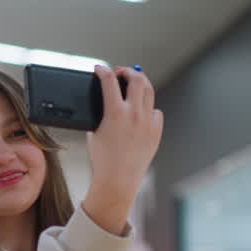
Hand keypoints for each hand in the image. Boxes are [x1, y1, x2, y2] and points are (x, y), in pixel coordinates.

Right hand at [83, 65, 163, 234]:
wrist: (117, 181)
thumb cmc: (102, 160)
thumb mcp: (94, 132)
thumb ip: (101, 113)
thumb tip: (105, 101)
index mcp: (115, 113)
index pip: (109, 81)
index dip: (103, 70)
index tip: (99, 69)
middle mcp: (134, 114)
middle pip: (136, 79)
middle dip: (127, 71)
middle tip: (120, 73)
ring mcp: (148, 123)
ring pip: (149, 91)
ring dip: (140, 83)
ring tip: (133, 84)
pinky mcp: (156, 132)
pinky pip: (156, 112)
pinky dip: (148, 107)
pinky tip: (141, 111)